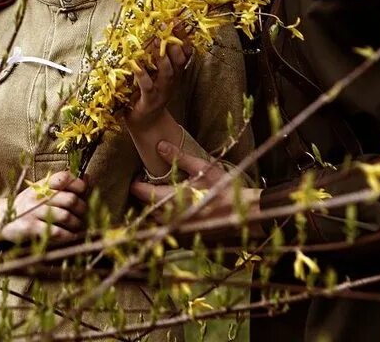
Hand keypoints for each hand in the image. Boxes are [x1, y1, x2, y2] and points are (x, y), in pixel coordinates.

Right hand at [0, 171, 88, 243]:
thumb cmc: (27, 205)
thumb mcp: (41, 191)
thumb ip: (63, 185)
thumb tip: (87, 176)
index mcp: (41, 185)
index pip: (63, 178)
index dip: (78, 183)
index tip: (83, 189)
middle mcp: (38, 196)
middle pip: (70, 199)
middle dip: (82, 208)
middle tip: (83, 214)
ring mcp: (33, 212)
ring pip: (66, 217)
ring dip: (76, 223)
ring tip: (77, 226)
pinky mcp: (30, 228)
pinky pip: (56, 232)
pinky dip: (68, 235)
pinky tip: (71, 237)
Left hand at [123, 32, 192, 130]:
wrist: (146, 124)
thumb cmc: (148, 94)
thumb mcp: (155, 74)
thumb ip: (157, 57)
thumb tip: (152, 32)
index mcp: (174, 72)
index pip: (184, 52)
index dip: (183, 37)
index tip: (178, 20)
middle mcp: (171, 81)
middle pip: (178, 60)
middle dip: (174, 42)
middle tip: (167, 25)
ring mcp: (161, 91)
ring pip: (167, 73)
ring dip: (163, 57)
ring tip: (157, 42)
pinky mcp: (149, 101)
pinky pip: (147, 87)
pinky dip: (143, 75)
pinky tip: (136, 65)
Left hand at [130, 140, 258, 220]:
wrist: (243, 212)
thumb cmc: (223, 188)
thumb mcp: (203, 168)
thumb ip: (179, 157)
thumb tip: (160, 145)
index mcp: (173, 199)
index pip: (142, 193)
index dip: (136, 185)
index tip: (136, 178)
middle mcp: (172, 217)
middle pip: (146, 208)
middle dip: (144, 197)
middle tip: (148, 185)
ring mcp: (179, 228)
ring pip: (156, 220)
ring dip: (154, 209)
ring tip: (160, 196)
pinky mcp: (186, 235)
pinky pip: (168, 228)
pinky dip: (166, 219)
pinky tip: (174, 210)